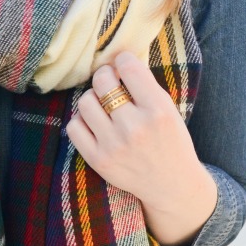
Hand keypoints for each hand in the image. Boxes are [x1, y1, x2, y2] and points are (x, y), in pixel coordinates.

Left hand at [66, 50, 216, 245]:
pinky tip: (94, 123)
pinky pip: (74, 127)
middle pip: (102, 81)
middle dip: (105, 75)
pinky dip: (81, 121)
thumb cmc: (171, 142)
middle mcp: (134, 127)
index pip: (128, 68)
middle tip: (110, 81)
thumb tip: (117, 60)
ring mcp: (114, 145)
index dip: (122, 61)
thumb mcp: (169, 110)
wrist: (172, 185)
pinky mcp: (98, 160)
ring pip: (85, 102)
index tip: (122, 64)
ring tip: (102, 104)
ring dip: (92, 98)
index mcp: (157, 110)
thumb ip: (145, 86)